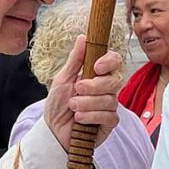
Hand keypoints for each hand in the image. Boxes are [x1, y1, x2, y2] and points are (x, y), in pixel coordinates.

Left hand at [45, 35, 123, 149]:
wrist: (53, 131)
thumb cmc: (58, 104)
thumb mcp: (63, 79)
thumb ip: (75, 60)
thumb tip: (83, 37)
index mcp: (97, 75)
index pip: (115, 61)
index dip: (109, 62)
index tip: (96, 67)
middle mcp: (106, 88)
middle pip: (114, 80)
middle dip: (93, 86)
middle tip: (77, 90)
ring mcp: (109, 105)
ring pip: (109, 99)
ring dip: (87, 103)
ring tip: (73, 107)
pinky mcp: (110, 123)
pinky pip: (109, 116)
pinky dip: (91, 116)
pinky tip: (79, 119)